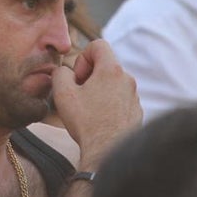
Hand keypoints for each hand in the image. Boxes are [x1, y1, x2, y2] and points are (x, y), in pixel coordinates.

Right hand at [51, 39, 140, 167]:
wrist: (107, 152)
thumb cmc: (86, 121)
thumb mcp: (62, 92)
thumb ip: (60, 73)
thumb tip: (65, 72)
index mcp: (112, 70)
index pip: (98, 45)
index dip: (83, 56)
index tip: (78, 77)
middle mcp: (128, 80)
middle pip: (105, 65)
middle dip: (89, 75)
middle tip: (79, 94)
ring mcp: (135, 97)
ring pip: (112, 83)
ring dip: (98, 91)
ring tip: (88, 110)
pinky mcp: (137, 113)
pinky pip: (120, 100)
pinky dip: (108, 105)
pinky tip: (98, 120)